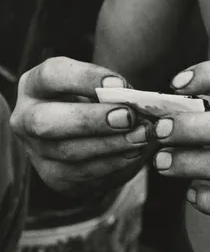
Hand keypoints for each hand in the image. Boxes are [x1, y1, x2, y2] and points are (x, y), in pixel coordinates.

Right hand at [10, 57, 155, 193]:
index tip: (121, 85)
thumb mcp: (100, 85)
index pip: (52, 75)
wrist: (91, 130)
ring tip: (141, 135)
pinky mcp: (53, 177)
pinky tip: (134, 153)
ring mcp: (36, 151)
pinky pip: (81, 174)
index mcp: (35, 85)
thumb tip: (138, 102)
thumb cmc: (96, 98)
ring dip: (110, 144)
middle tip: (128, 117)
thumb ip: (115, 90)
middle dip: (91, 119)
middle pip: (48, 121)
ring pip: (67, 152)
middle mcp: (26, 118)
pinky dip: (112, 163)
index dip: (85, 78)